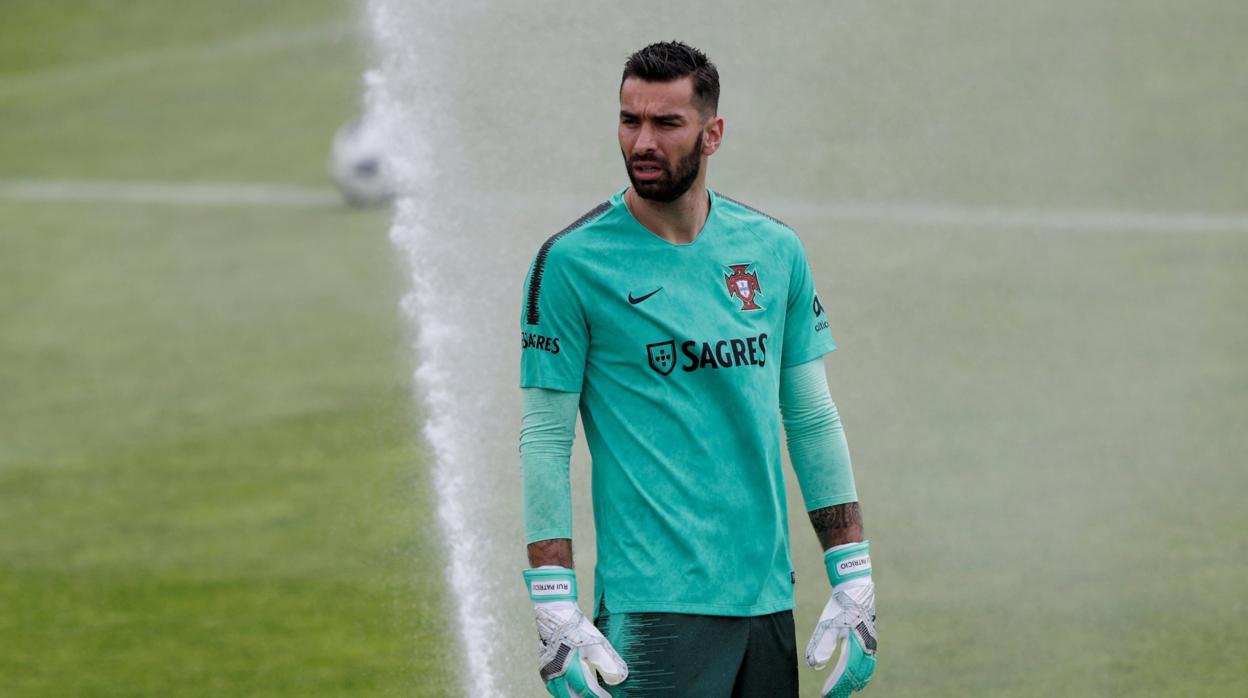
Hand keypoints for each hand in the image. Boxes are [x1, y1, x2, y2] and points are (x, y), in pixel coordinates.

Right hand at [524, 567, 627, 697]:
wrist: (555, 613)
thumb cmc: (577, 627)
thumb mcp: (596, 643)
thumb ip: (608, 663)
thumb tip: (618, 679)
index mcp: (569, 665)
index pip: (585, 689)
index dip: (598, 697)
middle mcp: (556, 671)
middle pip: (570, 696)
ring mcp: (547, 670)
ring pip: (559, 692)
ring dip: (571, 696)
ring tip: (583, 697)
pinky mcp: (544, 667)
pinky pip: (552, 686)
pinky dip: (562, 691)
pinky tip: (570, 691)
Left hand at [806, 542, 876, 697]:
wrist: (856, 586)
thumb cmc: (841, 605)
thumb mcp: (828, 624)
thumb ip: (822, 645)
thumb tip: (814, 666)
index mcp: (856, 645)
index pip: (845, 673)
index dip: (835, 685)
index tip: (826, 694)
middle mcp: (866, 647)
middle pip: (857, 675)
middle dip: (845, 686)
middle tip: (834, 695)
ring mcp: (870, 642)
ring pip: (866, 668)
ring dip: (856, 680)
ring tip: (849, 688)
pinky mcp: (870, 636)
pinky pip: (869, 660)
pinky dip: (863, 670)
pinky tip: (858, 671)